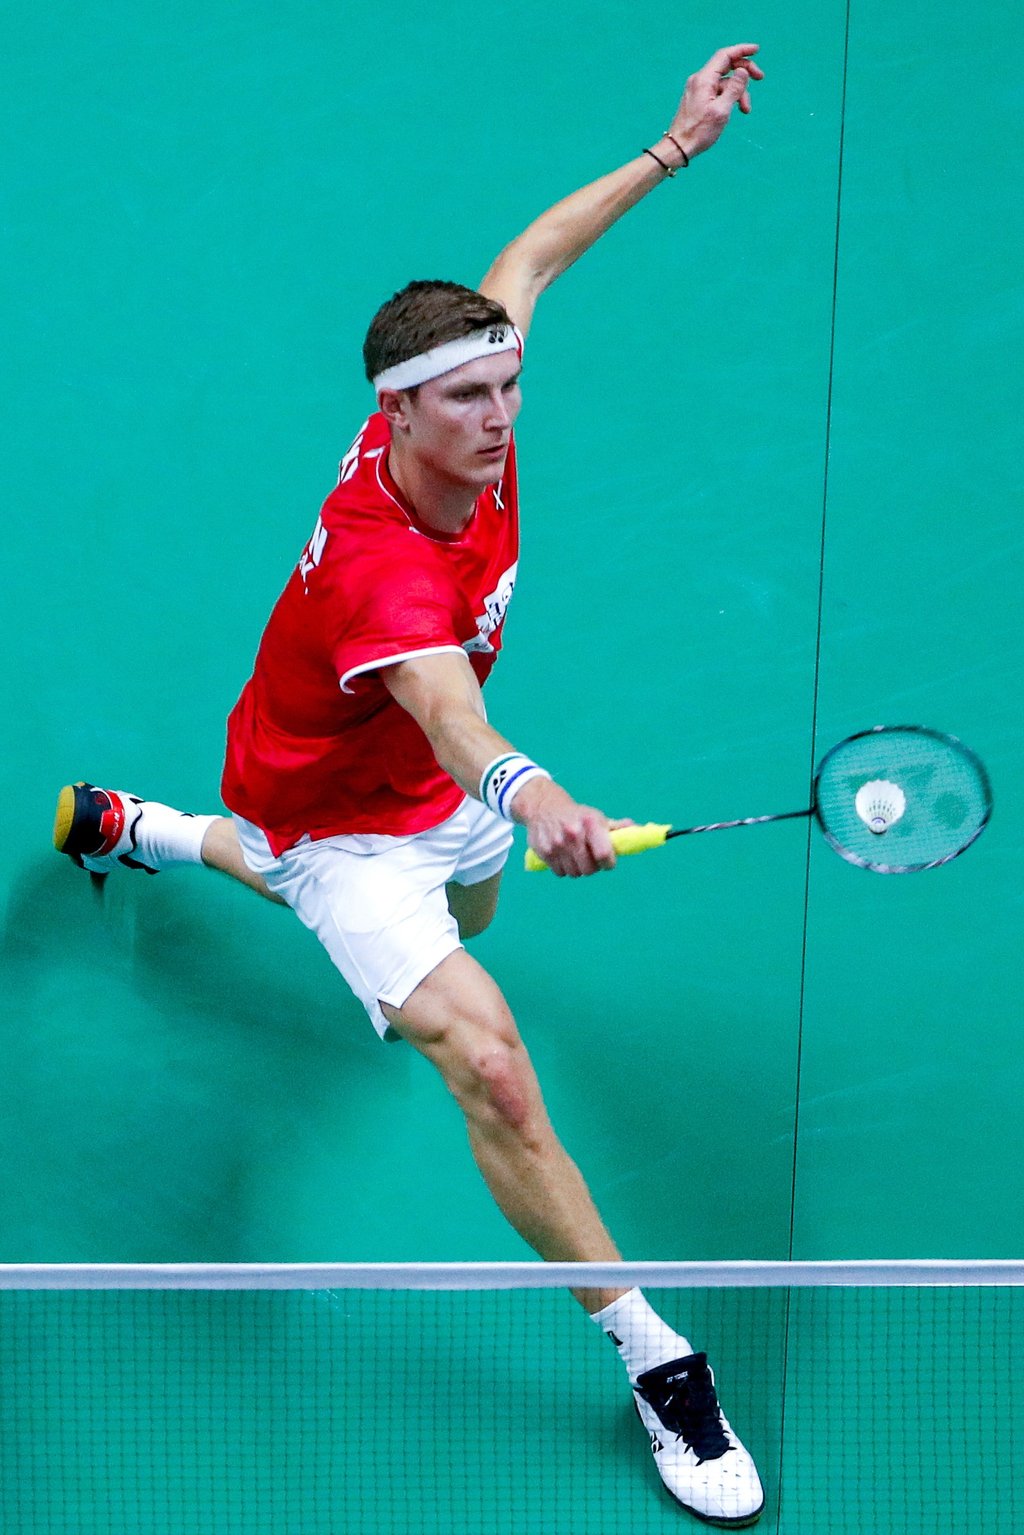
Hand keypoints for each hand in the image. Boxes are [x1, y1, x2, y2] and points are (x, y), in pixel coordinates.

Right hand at [513, 778, 632, 877]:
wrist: (543, 806)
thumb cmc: (576, 815)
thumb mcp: (595, 816)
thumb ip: (616, 827)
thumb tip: (636, 829)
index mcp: (590, 823)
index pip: (604, 854)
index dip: (609, 863)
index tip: (608, 862)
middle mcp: (573, 833)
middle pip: (589, 869)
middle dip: (593, 867)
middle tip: (591, 859)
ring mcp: (557, 843)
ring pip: (575, 873)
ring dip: (578, 869)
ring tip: (576, 856)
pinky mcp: (544, 851)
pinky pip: (560, 872)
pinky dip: (564, 869)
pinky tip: (564, 856)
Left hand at [664, 44, 762, 161]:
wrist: (678, 147)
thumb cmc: (698, 132)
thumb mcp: (721, 110)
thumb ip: (734, 89)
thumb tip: (743, 70)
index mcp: (704, 79)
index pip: (725, 56)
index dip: (742, 50)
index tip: (757, 50)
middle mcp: (700, 80)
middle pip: (726, 66)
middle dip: (744, 71)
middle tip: (760, 78)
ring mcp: (699, 89)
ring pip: (725, 82)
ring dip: (739, 92)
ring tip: (746, 110)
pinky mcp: (699, 98)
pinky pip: (718, 91)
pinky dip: (729, 98)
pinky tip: (735, 110)